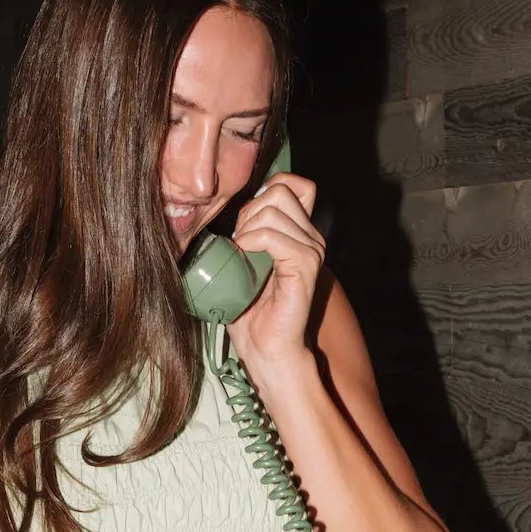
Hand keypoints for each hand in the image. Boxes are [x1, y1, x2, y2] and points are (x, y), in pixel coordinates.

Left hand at [227, 172, 324, 365]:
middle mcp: (311, 236)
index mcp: (299, 232)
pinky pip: (273, 235)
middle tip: (240, 243)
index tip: (245, 223)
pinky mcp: (305, 265)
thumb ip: (245, 232)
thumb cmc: (252, 312)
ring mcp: (312, 249)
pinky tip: (245, 258)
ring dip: (247, 230)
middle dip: (249, 211)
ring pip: (273, 209)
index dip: (263, 191)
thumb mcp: (243, 261)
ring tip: (242, 255)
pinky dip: (252, 242)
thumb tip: (218, 207)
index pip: (290, 183)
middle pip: (280, 190)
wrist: (265, 349)